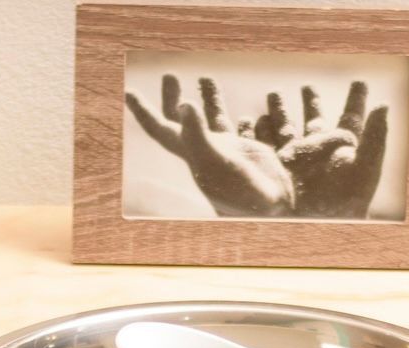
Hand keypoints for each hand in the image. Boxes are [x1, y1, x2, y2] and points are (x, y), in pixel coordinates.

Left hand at [125, 75, 294, 216]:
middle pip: (184, 122)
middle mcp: (208, 152)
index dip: (144, 111)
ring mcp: (231, 153)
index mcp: (192, 153)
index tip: (129, 91)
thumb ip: (197, 133)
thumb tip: (184, 104)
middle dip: (174, 99)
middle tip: (169, 75)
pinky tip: (251, 111)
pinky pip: (247, 130)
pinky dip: (247, 118)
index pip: (160, 129)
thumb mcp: (216, 160)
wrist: (279, 210)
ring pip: (216, 121)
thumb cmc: (243, 190)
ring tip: (205, 78)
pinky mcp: (255, 154)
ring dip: (210, 100)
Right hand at [259, 82, 388, 218]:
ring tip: (273, 92)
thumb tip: (383, 106)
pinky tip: (250, 119)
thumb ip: (375, 137)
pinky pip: (263, 143)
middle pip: (315, 121)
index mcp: (340, 150)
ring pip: (285, 129)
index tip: (360, 82)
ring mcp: (294, 160)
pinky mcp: (274, 167)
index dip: (356, 101)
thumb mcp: (364, 167)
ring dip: (280, 112)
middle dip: (312, 103)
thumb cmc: (343, 202)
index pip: (351, 120)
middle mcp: (317, 153)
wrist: (313, 227)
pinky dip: (255, 130)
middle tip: (307, 85)